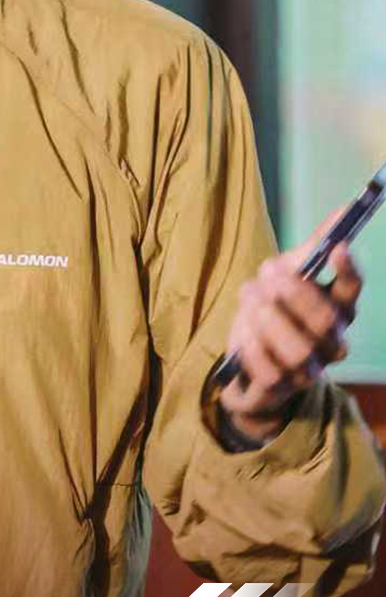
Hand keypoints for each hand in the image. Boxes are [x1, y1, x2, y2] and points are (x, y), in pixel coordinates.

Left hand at [219, 210, 361, 443]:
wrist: (245, 362)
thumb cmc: (274, 310)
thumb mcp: (288, 274)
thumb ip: (313, 246)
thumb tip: (345, 209)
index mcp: (337, 310)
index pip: (352, 291)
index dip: (348, 271)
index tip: (337, 247)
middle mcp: (330, 342)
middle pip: (324, 320)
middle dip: (294, 292)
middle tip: (267, 270)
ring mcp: (308, 368)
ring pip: (297, 348)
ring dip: (268, 318)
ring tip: (249, 296)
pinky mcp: (281, 387)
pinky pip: (270, 370)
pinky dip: (253, 346)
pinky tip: (244, 332)